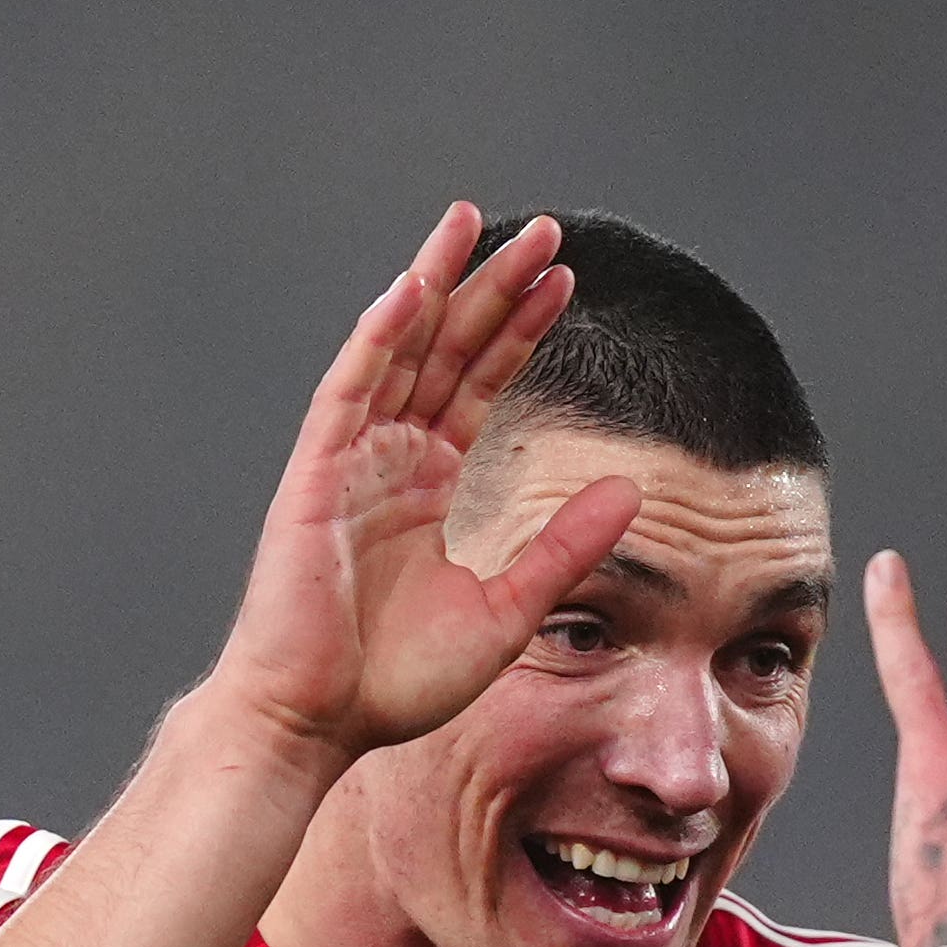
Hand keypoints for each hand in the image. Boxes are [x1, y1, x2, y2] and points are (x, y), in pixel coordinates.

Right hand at [211, 204, 646, 761]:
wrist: (318, 723)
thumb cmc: (395, 681)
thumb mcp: (507, 609)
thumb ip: (566, 547)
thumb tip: (632, 488)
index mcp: (428, 483)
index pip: (480, 385)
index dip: (521, 332)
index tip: (566, 283)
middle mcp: (389, 457)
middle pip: (447, 350)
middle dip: (493, 289)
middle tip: (545, 233)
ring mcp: (348, 460)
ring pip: (398, 351)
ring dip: (435, 286)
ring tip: (474, 223)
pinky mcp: (314, 478)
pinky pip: (348, 393)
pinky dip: (376, 340)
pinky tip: (412, 290)